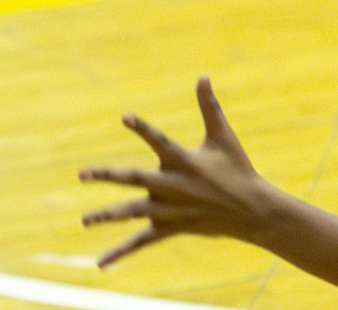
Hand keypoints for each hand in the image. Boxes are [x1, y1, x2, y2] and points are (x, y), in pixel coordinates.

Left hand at [79, 77, 277, 267]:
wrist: (255, 212)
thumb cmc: (237, 170)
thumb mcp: (224, 137)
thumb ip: (209, 106)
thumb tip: (203, 75)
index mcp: (184, 161)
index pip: (159, 141)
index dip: (143, 129)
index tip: (124, 116)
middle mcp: (174, 186)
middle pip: (136, 179)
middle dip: (109, 176)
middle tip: (82, 174)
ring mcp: (172, 210)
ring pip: (134, 213)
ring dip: (108, 216)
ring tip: (84, 221)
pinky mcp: (171, 228)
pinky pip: (142, 242)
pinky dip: (122, 252)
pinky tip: (102, 263)